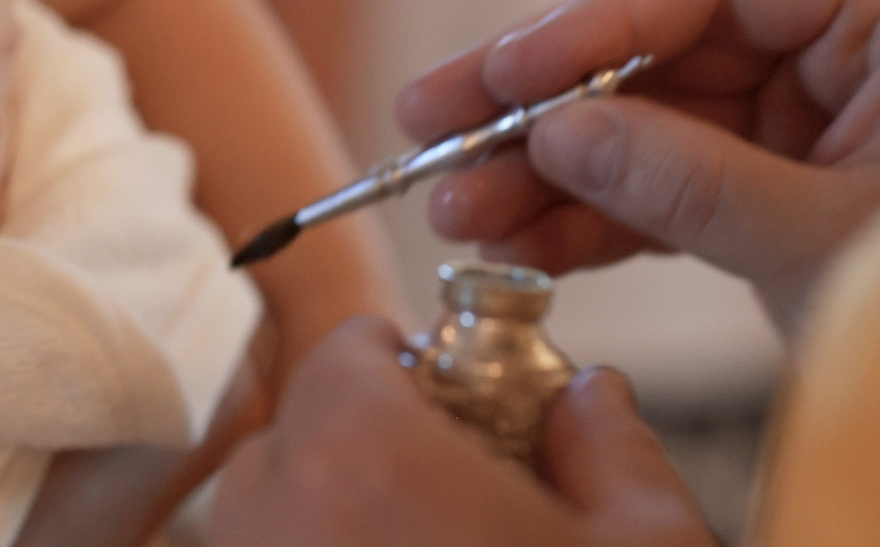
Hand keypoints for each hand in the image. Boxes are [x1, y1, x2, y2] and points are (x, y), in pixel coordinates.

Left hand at [213, 318, 713, 546]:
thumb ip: (613, 450)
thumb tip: (592, 398)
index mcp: (364, 463)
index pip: (346, 352)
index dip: (406, 373)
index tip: (456, 408)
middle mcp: (274, 521)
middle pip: (296, 439)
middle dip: (364, 453)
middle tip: (448, 494)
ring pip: (265, 521)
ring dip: (328, 522)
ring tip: (423, 543)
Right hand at [401, 0, 879, 336]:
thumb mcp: (827, 240)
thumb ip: (688, 181)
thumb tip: (557, 135)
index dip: (597, 20)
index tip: (503, 73)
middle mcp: (859, 39)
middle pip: (667, 43)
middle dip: (547, 100)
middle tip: (431, 123)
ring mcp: (825, 109)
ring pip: (657, 117)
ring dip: (554, 169)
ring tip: (456, 211)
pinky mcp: (797, 176)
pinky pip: (679, 179)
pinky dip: (602, 215)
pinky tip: (518, 239)